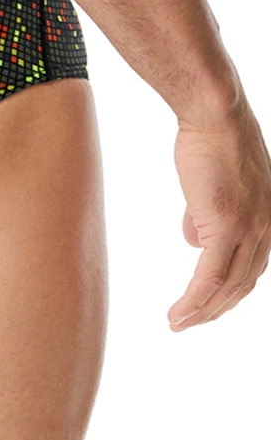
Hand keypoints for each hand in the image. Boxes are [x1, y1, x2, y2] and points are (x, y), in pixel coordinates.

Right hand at [168, 94, 270, 330]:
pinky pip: (208, 277)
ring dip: (202, 312)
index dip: (227, 291)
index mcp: (268, 220)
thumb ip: (205, 215)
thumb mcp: (214, 183)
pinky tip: (178, 312)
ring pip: (227, 288)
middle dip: (215, 310)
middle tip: (188, 323)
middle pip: (242, 285)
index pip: (250, 268)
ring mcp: (249, 230)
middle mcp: (267, 230)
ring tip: (178, 324)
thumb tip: (194, 240)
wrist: (214, 116)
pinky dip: (193, 301)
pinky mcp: (226, 227)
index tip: (204, 303)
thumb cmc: (210, 140)